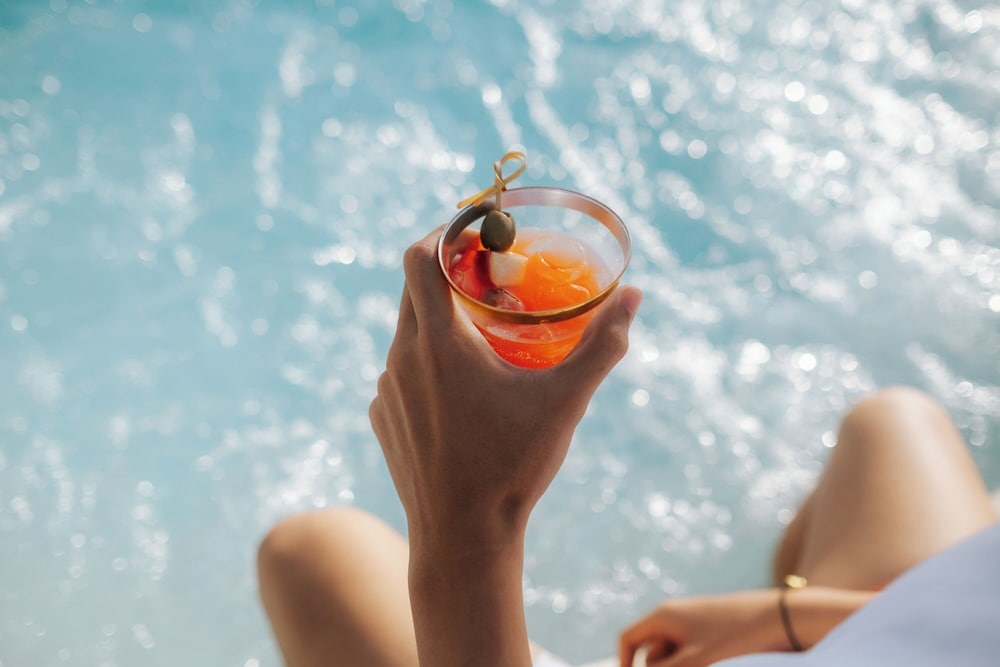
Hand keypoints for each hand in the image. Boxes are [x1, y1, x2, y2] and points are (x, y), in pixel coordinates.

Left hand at [369, 228, 641, 553]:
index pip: (418, 257)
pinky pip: (401, 370)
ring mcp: (387, 390)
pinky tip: (461, 392)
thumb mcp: (565, 402)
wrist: (461, 537)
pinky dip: (427, 362)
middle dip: (447, 275)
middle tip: (489, 279)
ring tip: (481, 338)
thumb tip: (635, 297)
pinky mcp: (382, 416)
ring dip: (438, 321)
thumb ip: (602, 345)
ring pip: (406, 332)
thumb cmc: (513, 467)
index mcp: (439, 344)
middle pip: (412, 290)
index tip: (473, 230)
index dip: (442, 232)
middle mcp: (401, 358)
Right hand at [619, 590, 787, 666]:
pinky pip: (693, 650)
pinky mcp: (712, 626)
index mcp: (663, 615)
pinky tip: (719, 664)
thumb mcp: (694, 662)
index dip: (625, 664)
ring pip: (675, 653)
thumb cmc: (734, 639)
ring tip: (710, 666)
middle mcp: (674, 613)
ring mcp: (694, 619)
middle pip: (652, 650)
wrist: (780, 618)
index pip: (628, 638)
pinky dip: (697, 663)